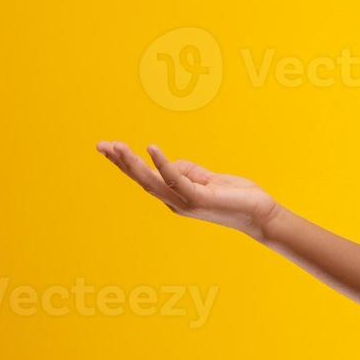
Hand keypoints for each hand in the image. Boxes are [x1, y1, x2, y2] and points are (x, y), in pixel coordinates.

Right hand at [96, 141, 278, 240]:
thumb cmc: (235, 196)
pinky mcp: (198, 198)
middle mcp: (174, 202)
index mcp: (174, 197)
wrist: (259, 214)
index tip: (108, 147)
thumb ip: (187, 171)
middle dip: (120, 162)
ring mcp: (185, 202)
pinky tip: (151, 147)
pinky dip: (162, 163)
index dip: (126, 164)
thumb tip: (170, 164)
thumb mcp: (206, 178)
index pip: (145, 177)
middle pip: (141, 180)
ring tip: (117, 147)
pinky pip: (175, 179)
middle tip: (101, 145)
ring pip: (152, 181)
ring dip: (132, 163)